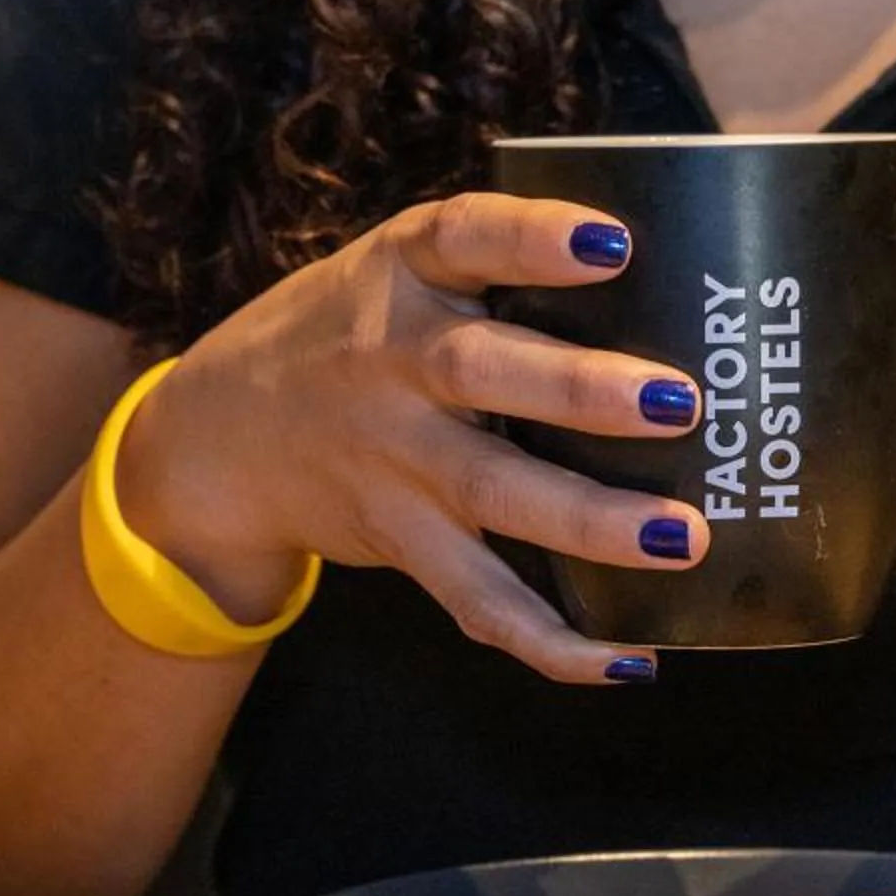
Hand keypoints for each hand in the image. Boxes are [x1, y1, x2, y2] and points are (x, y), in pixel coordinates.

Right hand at [117, 193, 706, 683]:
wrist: (216, 436)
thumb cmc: (349, 336)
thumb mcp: (398, 274)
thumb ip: (495, 271)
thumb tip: (672, 283)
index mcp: (403, 274)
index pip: (465, 236)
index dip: (534, 238)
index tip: (612, 243)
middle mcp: (392, 363)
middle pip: (481, 372)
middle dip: (580, 390)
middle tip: (679, 403)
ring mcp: (394, 460)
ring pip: (492, 494)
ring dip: (588, 520)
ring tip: (679, 537)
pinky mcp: (401, 539)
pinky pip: (477, 599)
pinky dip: (551, 639)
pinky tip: (627, 658)